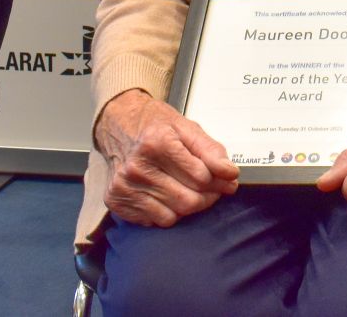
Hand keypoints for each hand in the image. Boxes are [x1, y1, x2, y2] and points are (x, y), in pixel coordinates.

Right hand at [95, 89, 238, 226]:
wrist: (118, 124)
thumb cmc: (155, 125)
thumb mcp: (187, 127)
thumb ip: (211, 150)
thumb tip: (230, 173)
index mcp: (157, 143)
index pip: (201, 177)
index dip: (220, 181)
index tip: (227, 179)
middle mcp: (137, 167)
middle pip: (188, 201)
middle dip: (208, 197)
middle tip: (213, 189)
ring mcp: (124, 186)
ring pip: (173, 216)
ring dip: (188, 207)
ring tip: (188, 189)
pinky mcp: (116, 200)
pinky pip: (154, 221)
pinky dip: (167, 212)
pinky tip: (167, 194)